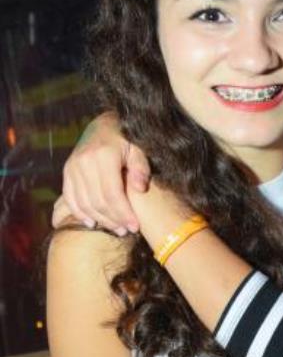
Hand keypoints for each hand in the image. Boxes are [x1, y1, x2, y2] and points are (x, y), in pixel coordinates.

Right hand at [54, 112, 150, 233]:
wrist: (104, 125)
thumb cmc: (127, 139)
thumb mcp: (138, 149)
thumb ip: (140, 168)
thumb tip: (140, 189)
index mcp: (103, 155)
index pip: (112, 194)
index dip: (123, 213)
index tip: (135, 227)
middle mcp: (84, 161)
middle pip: (98, 201)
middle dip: (113, 220)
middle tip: (126, 231)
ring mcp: (72, 166)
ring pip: (84, 202)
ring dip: (99, 219)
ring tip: (115, 229)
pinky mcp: (67, 171)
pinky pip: (70, 197)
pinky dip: (79, 213)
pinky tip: (92, 223)